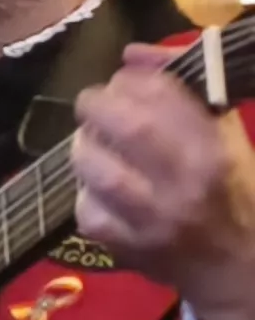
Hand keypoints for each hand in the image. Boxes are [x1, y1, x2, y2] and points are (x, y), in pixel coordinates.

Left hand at [77, 41, 254, 319]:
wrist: (236, 265)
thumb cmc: (232, 188)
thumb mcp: (223, 134)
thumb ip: (181, 89)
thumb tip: (132, 54)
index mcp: (215, 150)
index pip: (160, 95)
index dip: (131, 80)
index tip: (124, 82)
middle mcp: (184, 183)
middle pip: (123, 125)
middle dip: (97, 105)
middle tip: (94, 105)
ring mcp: (150, 218)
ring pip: (92, 165)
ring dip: (83, 144)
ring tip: (94, 142)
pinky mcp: (120, 245)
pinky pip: (83, 205)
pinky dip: (84, 188)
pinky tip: (100, 185)